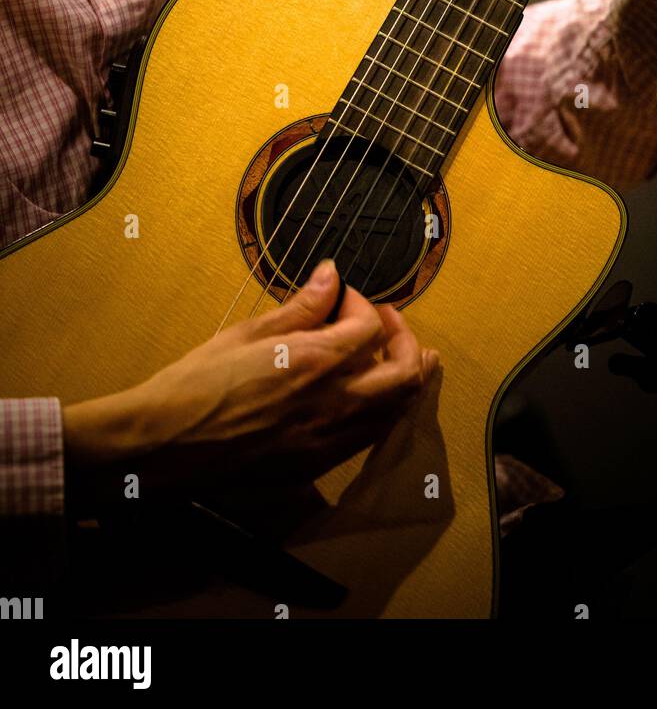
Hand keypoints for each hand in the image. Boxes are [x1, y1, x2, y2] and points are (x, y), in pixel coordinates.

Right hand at [63, 260, 439, 509]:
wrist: (164, 447)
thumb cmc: (197, 385)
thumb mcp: (248, 333)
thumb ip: (300, 307)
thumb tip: (330, 276)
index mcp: (317, 363)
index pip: (372, 328)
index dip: (365, 305)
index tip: (343, 297)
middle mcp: (334, 404)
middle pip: (406, 374)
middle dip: (406, 342)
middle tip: (387, 324)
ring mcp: (329, 440)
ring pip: (397, 411)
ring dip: (402, 379)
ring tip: (393, 356)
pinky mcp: (316, 466)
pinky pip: (369, 437)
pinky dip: (381, 411)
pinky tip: (366, 395)